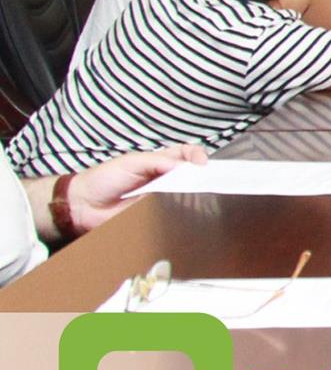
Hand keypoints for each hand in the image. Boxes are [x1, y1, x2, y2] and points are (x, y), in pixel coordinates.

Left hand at [67, 146, 207, 231]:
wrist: (83, 206)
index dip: (197, 155)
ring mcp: (160, 199)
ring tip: (200, 195)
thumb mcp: (131, 162)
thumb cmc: (104, 178)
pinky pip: (171, 213)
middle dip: (202, 176)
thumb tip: (184, 167)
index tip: (202, 163)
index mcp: (158, 162)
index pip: (185, 154)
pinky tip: (185, 211)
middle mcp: (163, 179)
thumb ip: (156, 162)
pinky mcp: (154, 216)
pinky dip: (180, 212)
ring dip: (193, 194)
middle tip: (208, 180)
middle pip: (190, 175)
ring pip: (184, 195)